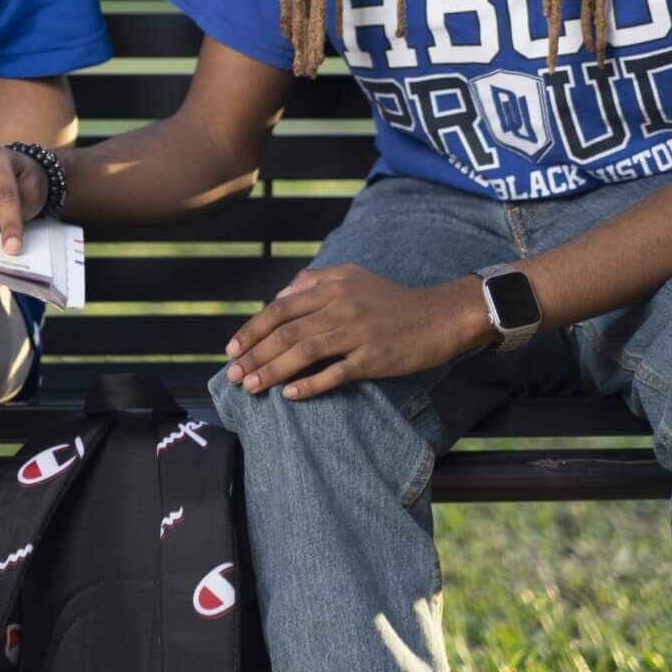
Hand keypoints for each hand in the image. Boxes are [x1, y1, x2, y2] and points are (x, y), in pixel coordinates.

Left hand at [222, 266, 492, 399]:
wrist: (440, 316)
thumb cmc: (392, 299)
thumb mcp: (352, 276)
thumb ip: (314, 280)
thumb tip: (280, 295)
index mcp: (332, 287)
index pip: (280, 309)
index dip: (252, 329)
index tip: (232, 348)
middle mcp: (340, 307)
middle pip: (286, 332)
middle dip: (255, 354)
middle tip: (233, 374)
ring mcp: (357, 334)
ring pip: (304, 352)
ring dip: (273, 371)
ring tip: (251, 386)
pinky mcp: (374, 358)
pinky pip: (335, 373)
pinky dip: (310, 384)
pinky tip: (290, 395)